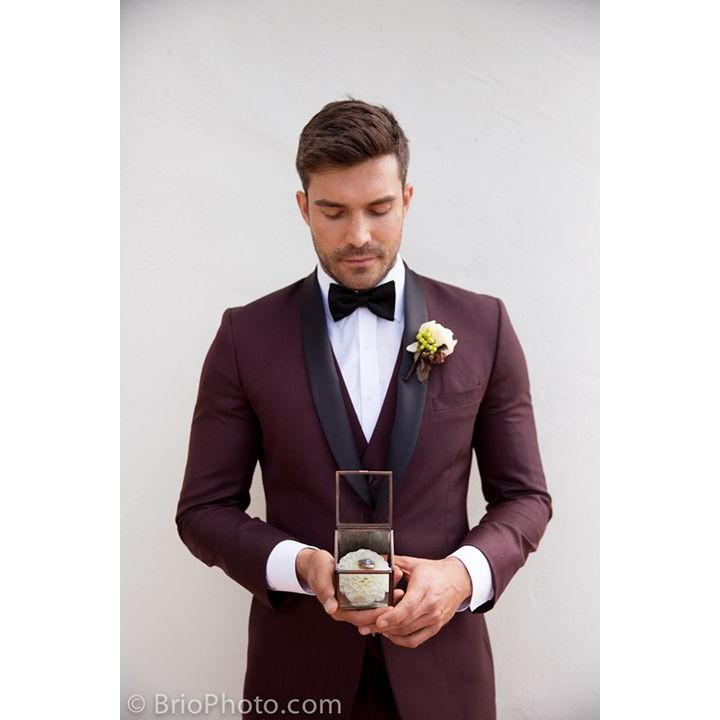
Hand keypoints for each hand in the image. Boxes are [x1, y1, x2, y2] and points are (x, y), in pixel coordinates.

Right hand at [296, 548, 403, 628]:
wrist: (316, 564)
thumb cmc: (317, 570)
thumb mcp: (320, 578)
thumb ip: (325, 592)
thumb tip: (331, 608)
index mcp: (338, 610)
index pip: (360, 618)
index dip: (375, 615)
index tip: (389, 609)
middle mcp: (348, 609)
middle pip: (371, 613)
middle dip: (386, 607)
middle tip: (400, 595)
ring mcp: (354, 602)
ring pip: (374, 604)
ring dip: (388, 597)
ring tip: (400, 587)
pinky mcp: (359, 593)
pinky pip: (374, 594)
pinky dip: (384, 588)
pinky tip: (393, 580)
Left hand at [357, 554, 471, 647]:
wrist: (458, 580)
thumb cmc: (434, 572)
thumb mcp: (414, 564)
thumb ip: (395, 562)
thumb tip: (377, 559)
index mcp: (424, 589)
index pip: (408, 608)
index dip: (392, 617)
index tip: (378, 621)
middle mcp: (431, 606)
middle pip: (405, 623)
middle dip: (383, 627)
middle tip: (365, 626)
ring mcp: (434, 619)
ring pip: (408, 633)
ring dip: (390, 633)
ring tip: (375, 629)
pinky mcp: (436, 627)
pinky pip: (416, 640)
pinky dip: (401, 640)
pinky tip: (391, 634)